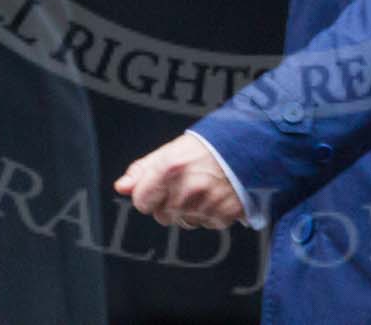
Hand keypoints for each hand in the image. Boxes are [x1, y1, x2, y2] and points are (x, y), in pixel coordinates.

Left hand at [115, 132, 244, 229]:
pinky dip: (211, 213)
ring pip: (185, 222)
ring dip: (190, 211)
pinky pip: (207, 224)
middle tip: (186, 183)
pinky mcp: (225, 215)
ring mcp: (207, 204)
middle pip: (162, 216)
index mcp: (169, 169)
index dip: (148, 195)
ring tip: (204, 187)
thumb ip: (143, 170)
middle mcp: (187, 189)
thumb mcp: (171, 150)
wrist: (248, 145)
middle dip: (170, 204)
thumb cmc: (208, 146)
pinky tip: (217, 195)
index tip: (158, 187)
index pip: (141, 202)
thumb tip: (122, 186)